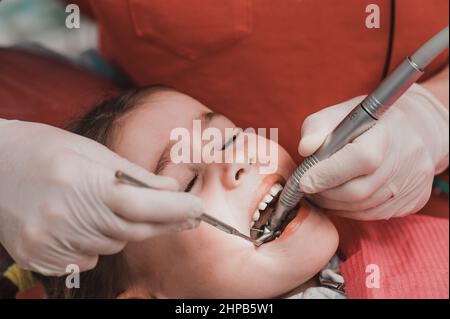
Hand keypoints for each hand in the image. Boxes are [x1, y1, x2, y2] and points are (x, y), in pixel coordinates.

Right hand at [0, 120, 202, 275]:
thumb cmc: (42, 149)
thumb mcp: (89, 150)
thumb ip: (132, 174)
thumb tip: (168, 188)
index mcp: (81, 183)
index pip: (141, 206)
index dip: (175, 210)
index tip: (198, 209)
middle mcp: (66, 218)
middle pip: (133, 232)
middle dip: (164, 223)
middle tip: (187, 215)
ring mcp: (50, 243)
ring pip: (112, 246)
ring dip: (126, 230)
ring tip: (116, 207)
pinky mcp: (39, 258)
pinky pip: (88, 259)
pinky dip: (99, 242)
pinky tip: (89, 223)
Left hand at [298, 84, 448, 219]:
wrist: (419, 129)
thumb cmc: (370, 122)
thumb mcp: (341, 113)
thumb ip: (318, 127)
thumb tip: (304, 148)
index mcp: (387, 134)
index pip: (360, 159)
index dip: (328, 174)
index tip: (303, 180)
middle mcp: (406, 161)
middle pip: (358, 191)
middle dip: (325, 193)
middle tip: (307, 188)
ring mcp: (413, 184)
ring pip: (363, 208)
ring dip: (334, 204)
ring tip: (320, 193)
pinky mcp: (414, 201)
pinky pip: (374, 215)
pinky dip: (350, 210)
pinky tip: (339, 199)